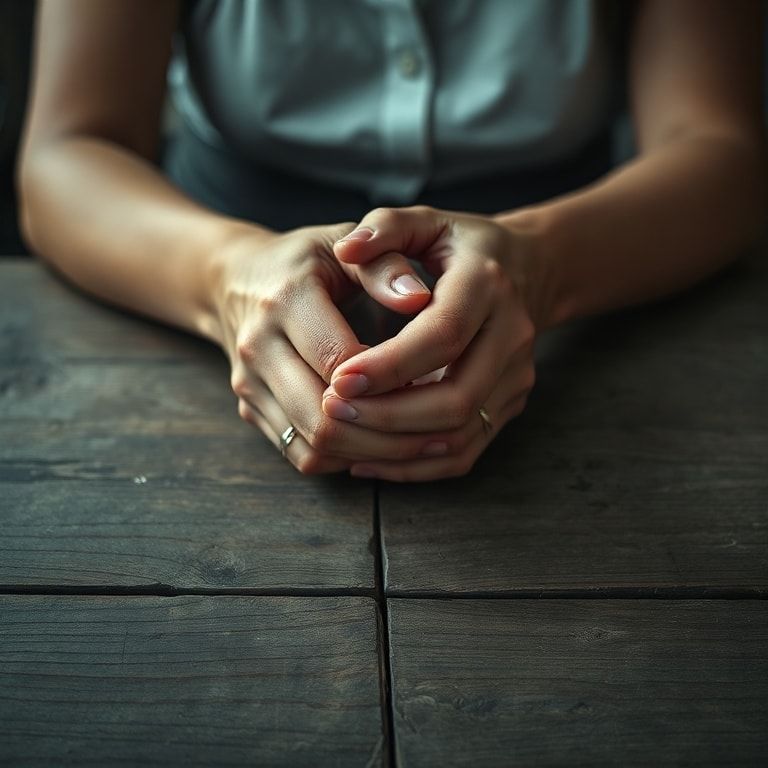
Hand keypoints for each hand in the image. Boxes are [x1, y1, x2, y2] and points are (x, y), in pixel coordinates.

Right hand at [213, 221, 454, 473]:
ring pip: (314, 445)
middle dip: (387, 431)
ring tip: (419, 443)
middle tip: (438, 428)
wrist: (237, 281)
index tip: (435, 379)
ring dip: (372, 453)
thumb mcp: (343, 246)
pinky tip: (382, 445)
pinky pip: (302, 455)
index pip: (341, 360)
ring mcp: (249, 385)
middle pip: (324, 416)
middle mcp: (258, 347)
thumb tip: (420, 297)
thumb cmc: (305, 261)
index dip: (391, 380)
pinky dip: (346, 459)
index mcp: (285, 300)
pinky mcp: (250, 409)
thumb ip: (383, 266)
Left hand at [325, 206, 537, 481]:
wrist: (527, 271)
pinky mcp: (509, 405)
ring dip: (397, 445)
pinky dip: (415, 466)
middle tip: (331, 408)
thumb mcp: (425, 221)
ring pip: (460, 433)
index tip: (339, 377)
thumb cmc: (461, 246)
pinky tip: (367, 459)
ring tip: (341, 434)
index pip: (443, 334)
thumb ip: (384, 228)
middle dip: (388, 412)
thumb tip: (346, 249)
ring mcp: (516, 377)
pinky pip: (465, 451)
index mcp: (489, 285)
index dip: (391, 363)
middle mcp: (512, 336)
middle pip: (456, 396)